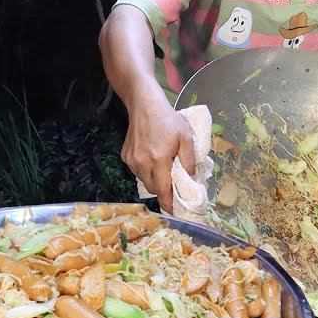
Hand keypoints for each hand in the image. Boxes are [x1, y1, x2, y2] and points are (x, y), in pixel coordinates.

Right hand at [121, 92, 195, 213]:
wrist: (144, 105)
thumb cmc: (168, 120)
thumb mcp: (186, 138)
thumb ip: (189, 161)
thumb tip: (192, 180)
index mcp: (159, 159)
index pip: (163, 190)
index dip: (169, 203)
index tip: (175, 212)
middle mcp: (142, 163)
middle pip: (153, 189)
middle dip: (164, 191)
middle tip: (174, 186)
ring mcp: (131, 160)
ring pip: (144, 181)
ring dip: (155, 181)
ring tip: (164, 170)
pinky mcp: (125, 156)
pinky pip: (138, 172)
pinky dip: (146, 171)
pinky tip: (153, 159)